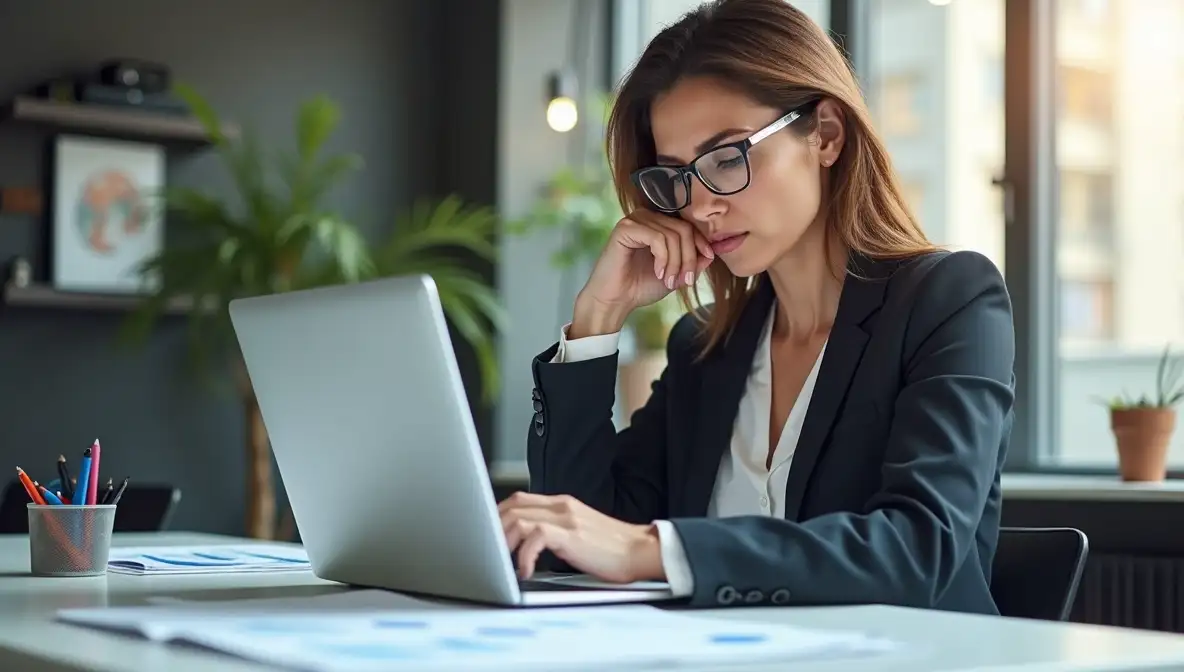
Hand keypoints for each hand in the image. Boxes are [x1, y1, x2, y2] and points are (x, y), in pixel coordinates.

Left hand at [498, 492, 663, 583]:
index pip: (518, 499)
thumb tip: (527, 545)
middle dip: (493, 530)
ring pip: (517, 519)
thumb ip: (555, 530)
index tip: (488, 536)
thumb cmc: (612, 549)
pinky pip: (534, 536)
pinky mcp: (571, 534)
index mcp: (562, 504)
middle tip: (489, 553)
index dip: (497, 515)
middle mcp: (561, 506)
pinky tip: (526, 571)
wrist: (642, 551)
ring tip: (504, 563)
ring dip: (504, 543)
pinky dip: (524, 555)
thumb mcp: (579, 532)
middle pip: (512, 506)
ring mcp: (566, 518)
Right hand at [571, 210, 714, 337]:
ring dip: (675, 263)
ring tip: (669, 281)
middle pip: (684, 229)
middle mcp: (647, 217)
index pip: (689, 225)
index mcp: (658, 224)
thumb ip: (694, 261)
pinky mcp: (626, 228)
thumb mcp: (676, 274)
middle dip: (688, 258)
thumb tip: (713, 251)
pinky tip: (657, 272)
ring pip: (672, 235)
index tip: (707, 260)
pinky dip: (663, 258)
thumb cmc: (641, 286)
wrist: (616, 300)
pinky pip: (657, 238)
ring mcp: (635, 220)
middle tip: (684, 281)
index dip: (701, 243)